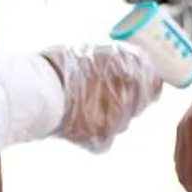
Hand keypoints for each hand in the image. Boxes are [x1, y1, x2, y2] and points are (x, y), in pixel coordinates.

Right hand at [41, 42, 161, 152]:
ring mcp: (119, 120)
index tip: (136, 86)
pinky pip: (103, 140)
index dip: (144, 84)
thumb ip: (114, 60)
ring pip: (121, 123)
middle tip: (102, 97)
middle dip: (125, 102)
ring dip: (108, 118)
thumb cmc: (59, 65)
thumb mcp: (91, 50)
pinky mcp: (103, 140)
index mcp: (132, 67)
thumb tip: (126, 64)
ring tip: (81, 109)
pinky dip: (91, 135)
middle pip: (139, 104)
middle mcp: (132, 93)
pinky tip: (74, 124)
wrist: (38, 90)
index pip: (153, 81)